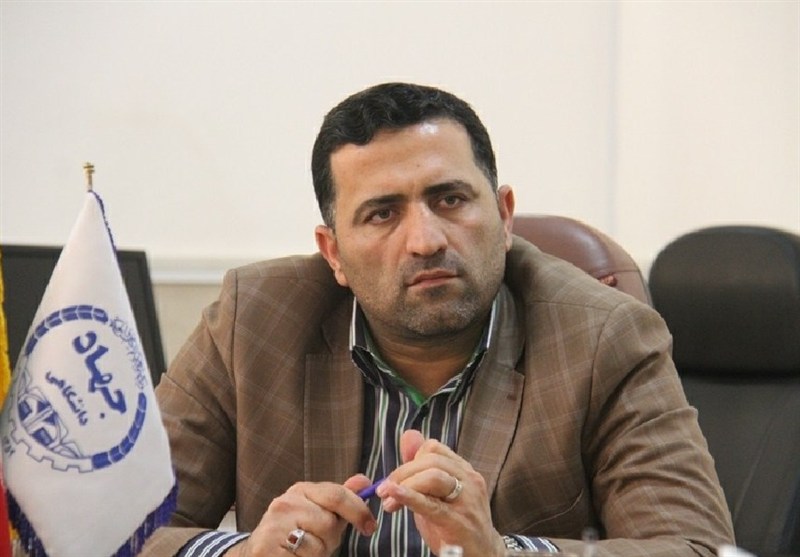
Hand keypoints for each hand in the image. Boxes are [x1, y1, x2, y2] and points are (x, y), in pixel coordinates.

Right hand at [227, 475, 376, 555]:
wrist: (258, 551)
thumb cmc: (294, 533)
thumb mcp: (317, 512)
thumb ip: (340, 499)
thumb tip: (364, 482)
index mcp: (300, 490)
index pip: (336, 495)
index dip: (358, 511)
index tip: (370, 526)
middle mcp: (285, 503)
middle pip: (329, 524)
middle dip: (330, 539)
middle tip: (319, 542)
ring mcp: (273, 526)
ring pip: (317, 547)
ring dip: (317, 555)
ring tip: (303, 551)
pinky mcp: (266, 548)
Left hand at [376, 430, 505, 556]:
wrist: (483, 555)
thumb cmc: (457, 523)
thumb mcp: (438, 492)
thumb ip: (422, 466)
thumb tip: (408, 435)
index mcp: (463, 471)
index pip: (433, 449)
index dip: (409, 460)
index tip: (395, 479)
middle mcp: (469, 480)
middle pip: (430, 461)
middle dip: (402, 473)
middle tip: (383, 491)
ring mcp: (467, 500)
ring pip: (433, 476)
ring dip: (404, 485)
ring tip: (388, 501)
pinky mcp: (459, 522)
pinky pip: (432, 504)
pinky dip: (409, 496)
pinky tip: (394, 495)